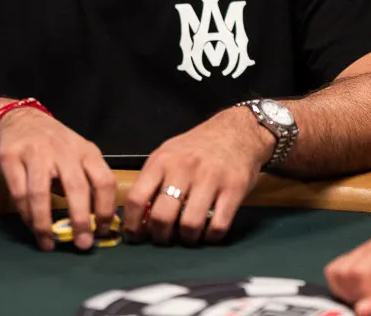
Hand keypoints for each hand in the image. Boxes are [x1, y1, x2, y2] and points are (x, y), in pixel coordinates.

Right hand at [0, 107, 115, 251]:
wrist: (18, 119)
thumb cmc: (53, 145)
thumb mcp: (77, 156)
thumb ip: (87, 182)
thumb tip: (97, 223)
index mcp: (86, 151)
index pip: (104, 180)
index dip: (106, 209)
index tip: (103, 231)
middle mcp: (64, 150)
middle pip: (76, 187)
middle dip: (80, 220)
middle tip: (82, 245)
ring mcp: (36, 152)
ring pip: (41, 193)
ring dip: (45, 223)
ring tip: (48, 243)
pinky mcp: (11, 157)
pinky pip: (18, 191)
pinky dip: (25, 213)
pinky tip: (31, 226)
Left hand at [123, 107, 271, 245]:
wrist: (238, 131)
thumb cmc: (199, 147)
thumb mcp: (169, 154)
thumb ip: (153, 180)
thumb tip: (139, 216)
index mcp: (163, 160)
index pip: (137, 198)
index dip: (132, 224)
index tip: (135, 236)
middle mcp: (184, 168)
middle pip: (162, 217)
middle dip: (161, 236)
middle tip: (165, 238)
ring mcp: (210, 179)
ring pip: (190, 225)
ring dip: (187, 239)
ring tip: (188, 235)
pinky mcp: (234, 189)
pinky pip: (218, 226)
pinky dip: (211, 236)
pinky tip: (209, 231)